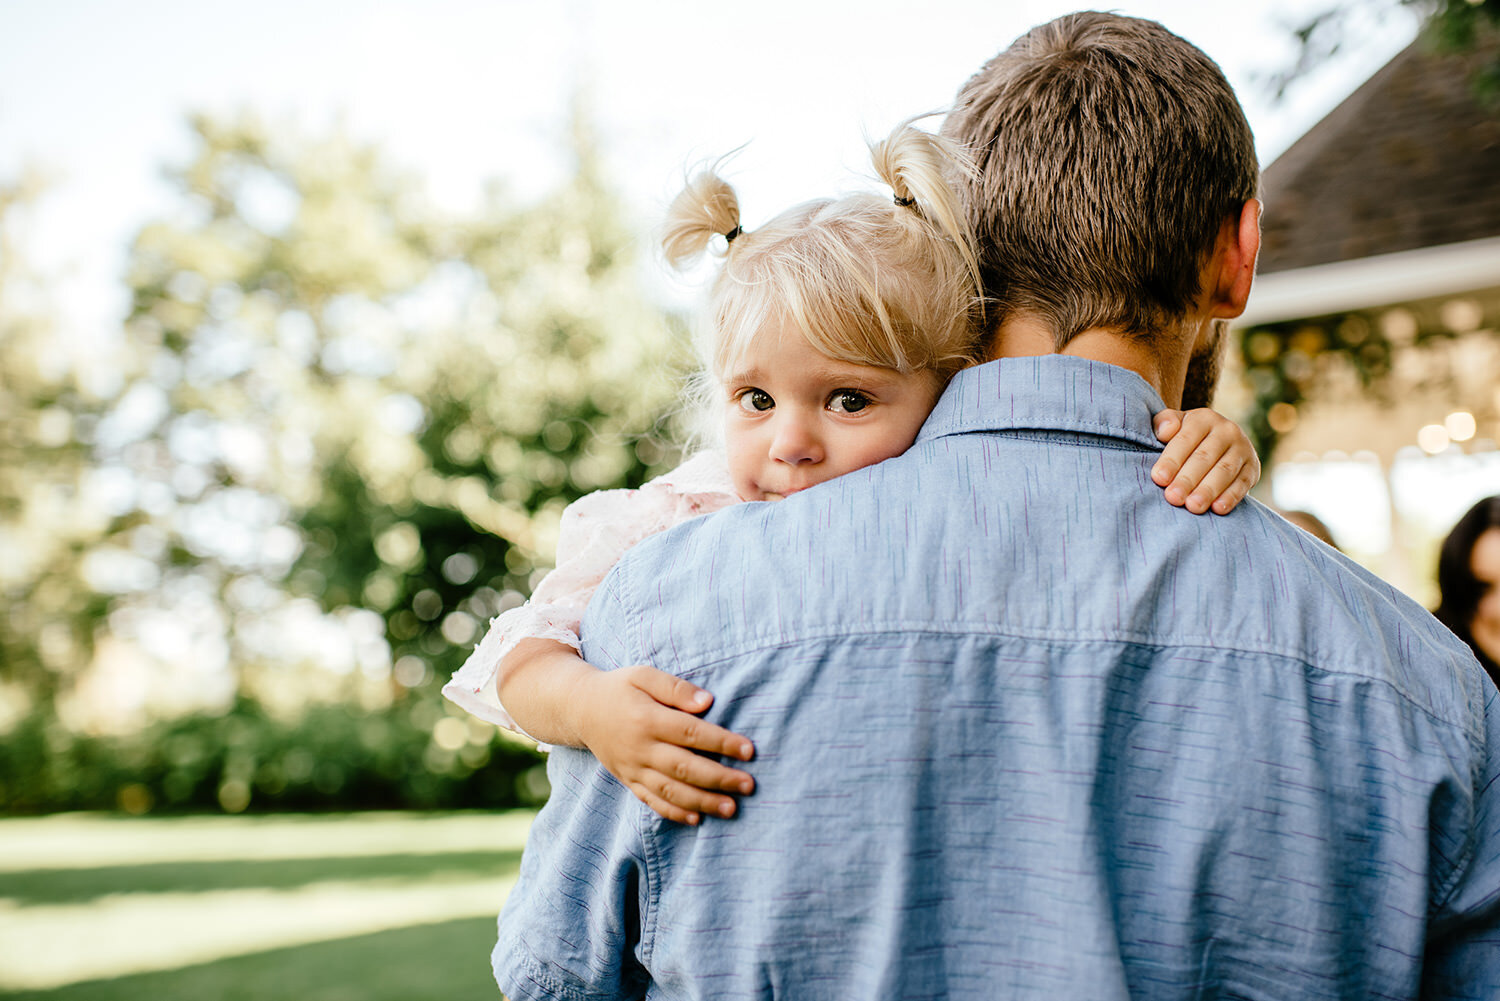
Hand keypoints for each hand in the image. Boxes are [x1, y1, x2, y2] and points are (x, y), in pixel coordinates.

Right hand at [576, 664, 755, 825]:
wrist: (580, 709)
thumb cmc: (620, 688)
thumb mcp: (644, 675)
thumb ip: (676, 687)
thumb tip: (708, 701)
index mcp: (647, 718)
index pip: (690, 733)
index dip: (721, 743)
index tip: (749, 750)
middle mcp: (640, 748)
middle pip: (684, 767)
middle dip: (719, 779)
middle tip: (749, 785)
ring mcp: (632, 768)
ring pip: (670, 790)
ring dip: (702, 802)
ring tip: (732, 808)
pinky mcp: (628, 780)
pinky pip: (651, 801)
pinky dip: (674, 813)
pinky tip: (697, 819)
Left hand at [1151, 408, 1260, 514]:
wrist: (1221, 443)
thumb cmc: (1187, 438)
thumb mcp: (1174, 424)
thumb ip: (1164, 423)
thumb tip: (1164, 432)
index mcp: (1204, 419)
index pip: (1185, 439)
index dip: (1172, 460)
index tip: (1159, 478)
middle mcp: (1227, 431)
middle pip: (1204, 457)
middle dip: (1187, 479)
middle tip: (1173, 497)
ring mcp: (1243, 449)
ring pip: (1224, 471)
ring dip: (1208, 490)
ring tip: (1193, 507)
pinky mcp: (1253, 469)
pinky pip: (1242, 483)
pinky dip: (1231, 497)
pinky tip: (1218, 509)